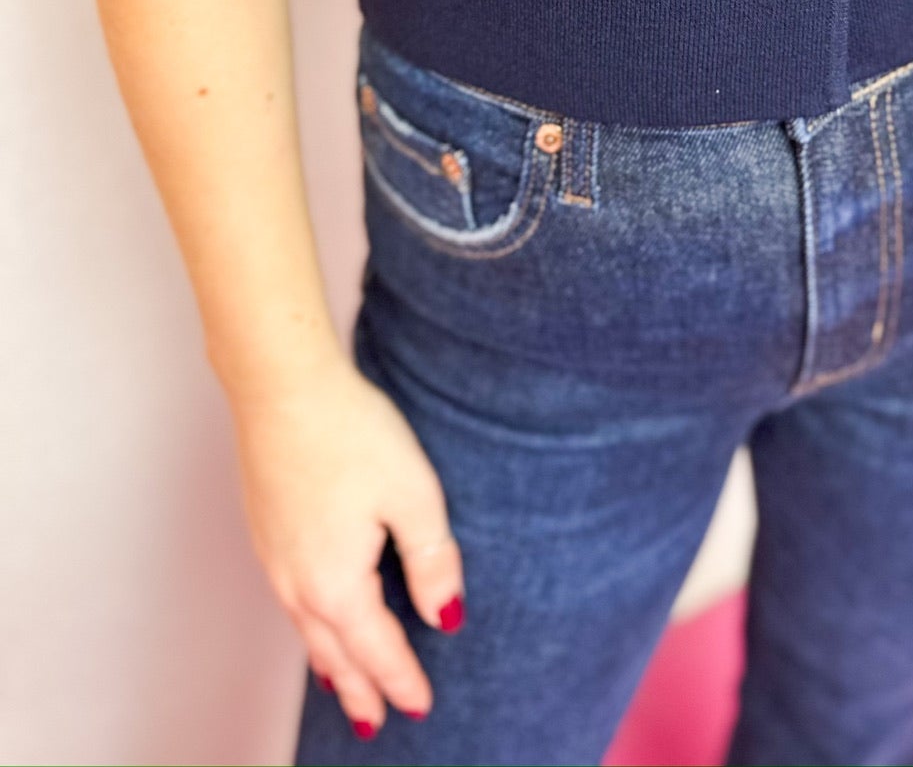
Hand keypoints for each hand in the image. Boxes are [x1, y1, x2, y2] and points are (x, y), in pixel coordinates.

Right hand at [233, 356, 463, 739]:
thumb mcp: (412, 494)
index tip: (421, 707)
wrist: (280, 386)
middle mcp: (297, 580)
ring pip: (306, 628)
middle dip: (359, 689)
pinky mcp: (265, 527)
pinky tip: (314, 615)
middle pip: (334, 652)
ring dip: (329, 662)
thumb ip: (432, 560)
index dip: (402, 678)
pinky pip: (290, 598)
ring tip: (345, 687)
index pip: (376, 648)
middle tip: (375, 725)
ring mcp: (274, 555)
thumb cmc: (350, 432)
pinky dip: (308, 625)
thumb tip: (446, 617)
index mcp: (337, 582)